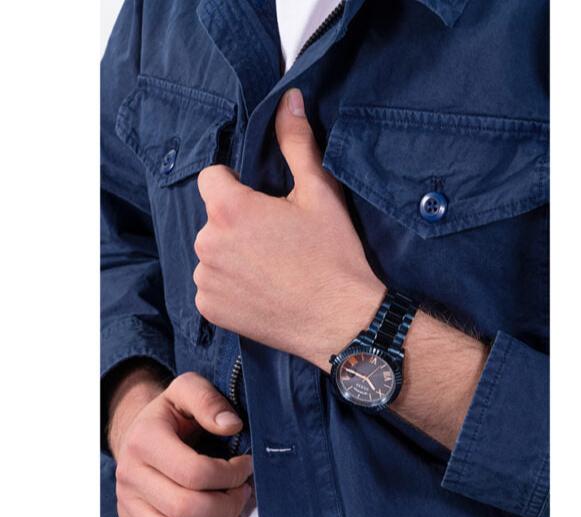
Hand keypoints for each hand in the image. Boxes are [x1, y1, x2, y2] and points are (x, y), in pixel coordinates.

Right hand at [111, 371, 253, 516]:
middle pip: (183, 508)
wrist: (142, 430)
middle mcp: (129, 474)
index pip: (194, 472)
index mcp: (145, 439)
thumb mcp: (189, 389)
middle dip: (226, 507)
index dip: (230, 475)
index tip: (248, 466)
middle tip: (245, 494)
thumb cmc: (174, 412)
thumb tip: (232, 426)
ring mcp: (125, 502)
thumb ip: (208, 400)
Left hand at [194, 88, 385, 369]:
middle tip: (276, 241)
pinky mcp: (210, 309)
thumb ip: (297, 142)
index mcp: (229, 208)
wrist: (341, 321)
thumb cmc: (333, 256)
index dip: (237, 187)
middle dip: (237, 223)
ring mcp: (206, 280)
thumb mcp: (320, 193)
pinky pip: (211, 286)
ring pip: (212, 254)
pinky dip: (230, 287)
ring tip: (271, 270)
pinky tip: (261, 293)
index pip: (211, 177)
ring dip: (231, 256)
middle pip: (214, 219)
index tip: (264, 205)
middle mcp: (207, 243)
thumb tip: (289, 98)